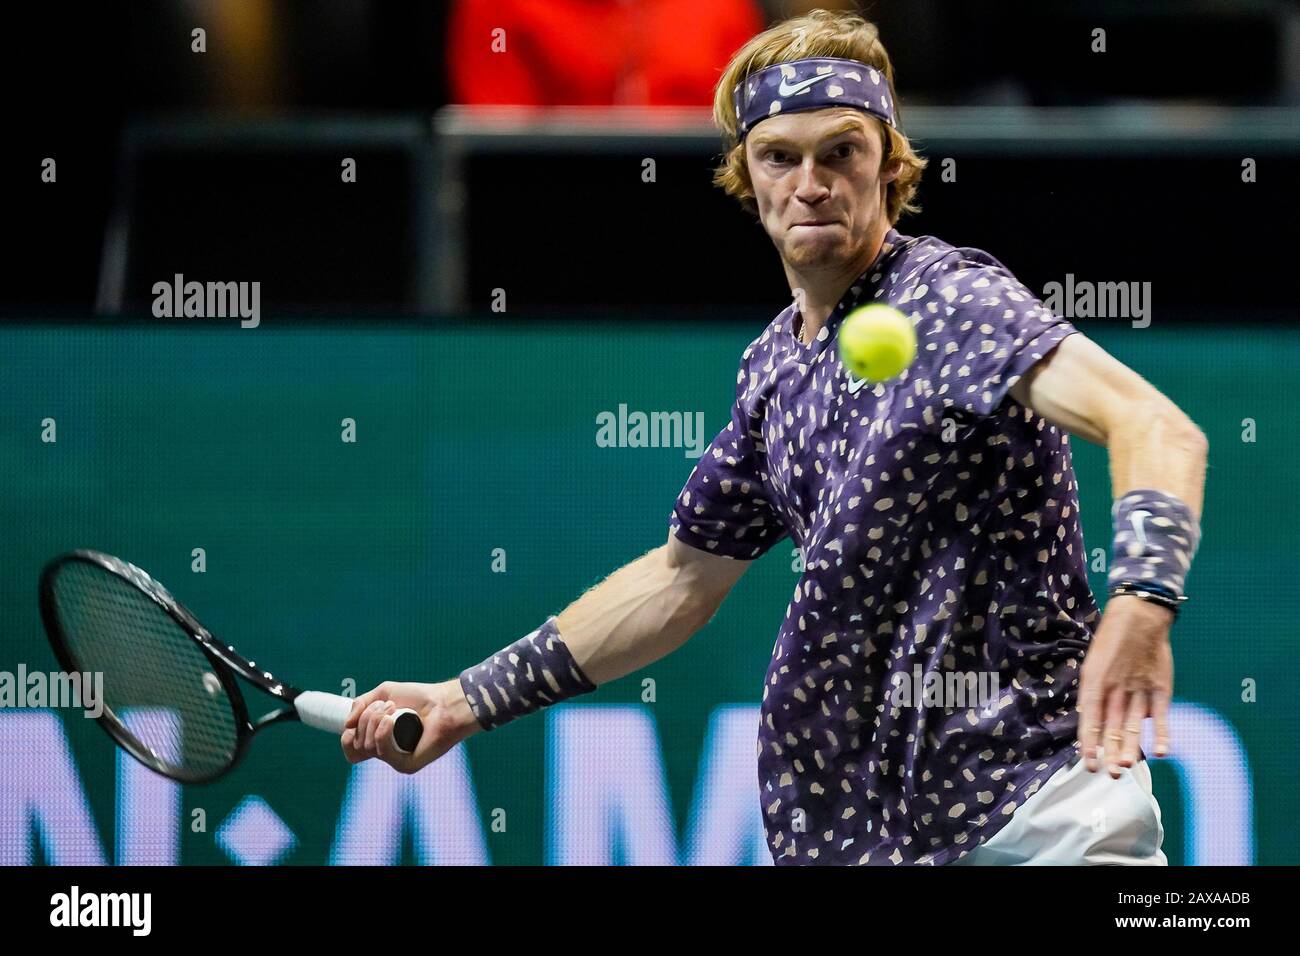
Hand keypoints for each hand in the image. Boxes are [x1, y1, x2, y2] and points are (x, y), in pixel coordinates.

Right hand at [341, 679, 481, 773]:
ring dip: (374, 720)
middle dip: (365, 719)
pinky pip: (383, 752)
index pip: (351, 751)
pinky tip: (391, 719)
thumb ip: (360, 704)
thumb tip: (346, 726)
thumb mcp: (383, 693)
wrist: (444, 702)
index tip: (355, 720)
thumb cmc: (419, 698)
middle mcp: (385, 753)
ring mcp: (396, 760)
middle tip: (386, 705)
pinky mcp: (407, 765)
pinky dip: (382, 732)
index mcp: (378, 740)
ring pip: (366, 747)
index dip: (347, 737)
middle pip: (355, 746)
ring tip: (392, 708)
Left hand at [1077, 595, 1173, 776]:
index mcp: (1095, 683)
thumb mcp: (1092, 665)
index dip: (1089, 743)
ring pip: (1135, 725)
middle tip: (1109, 774)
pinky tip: (1162, 752)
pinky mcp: (1160, 688)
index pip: (1090, 719)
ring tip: (1125, 768)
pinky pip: (1161, 715)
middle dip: (1110, 753)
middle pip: (1113, 727)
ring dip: (1131, 749)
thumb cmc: (1111, 642)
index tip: (1088, 763)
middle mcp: (1116, 688)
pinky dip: (1163, 733)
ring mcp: (1139, 689)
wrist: (1138, 617)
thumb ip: (1093, 694)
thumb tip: (1092, 721)